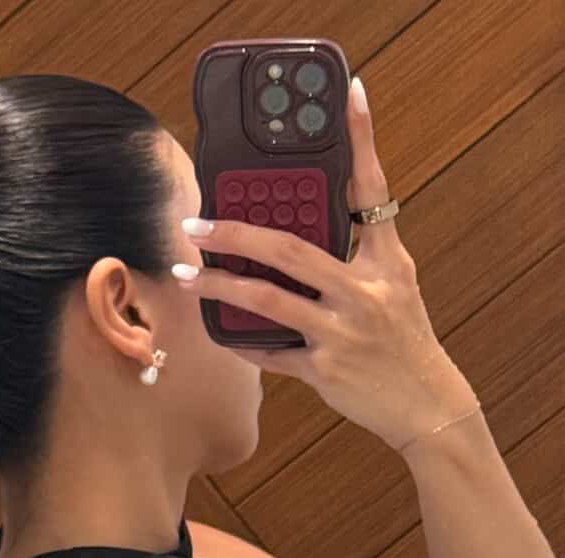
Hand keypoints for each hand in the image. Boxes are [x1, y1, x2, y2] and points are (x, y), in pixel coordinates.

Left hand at [174, 75, 477, 452]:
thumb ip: (362, 247)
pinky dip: (241, 341)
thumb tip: (316, 215)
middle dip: (236, 233)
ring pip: (268, 300)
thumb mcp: (396, 283)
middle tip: (196, 222)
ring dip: (221, 286)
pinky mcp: (325, 371)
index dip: (363, 139)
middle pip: (290, 249)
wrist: (427, 404)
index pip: (372, 189)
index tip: (350, 96)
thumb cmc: (403, 340)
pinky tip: (216, 330)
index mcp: (386, 262)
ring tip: (188, 274)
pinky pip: (271, 353)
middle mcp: (364, 292)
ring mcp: (342, 333)